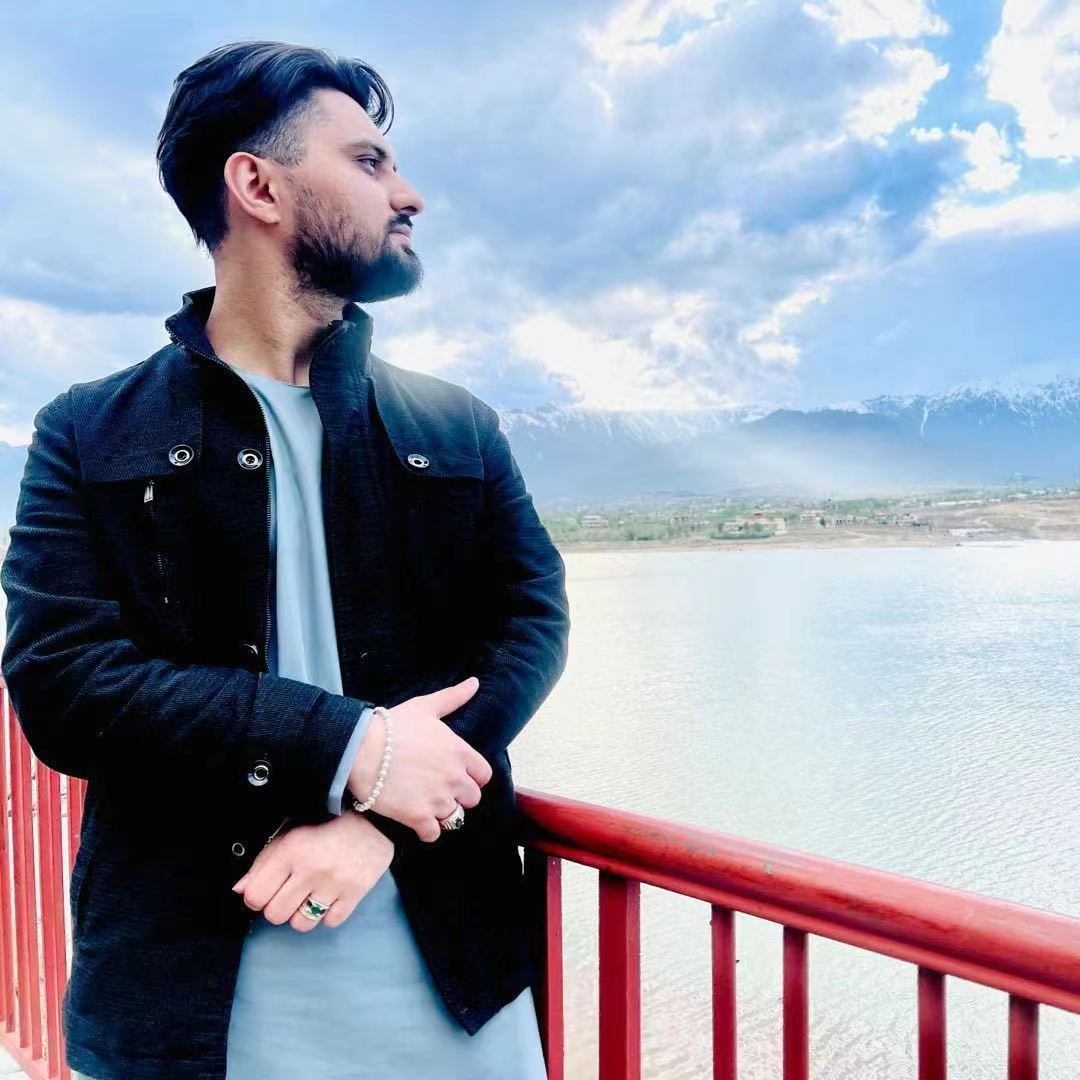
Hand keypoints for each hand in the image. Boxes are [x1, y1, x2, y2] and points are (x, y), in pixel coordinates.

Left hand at [231, 810, 393, 931]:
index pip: (255, 896)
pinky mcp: (356, 892)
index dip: (256, 897)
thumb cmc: (324, 825)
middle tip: (288, 892)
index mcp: (291, 851)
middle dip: (277, 907)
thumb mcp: (289, 835)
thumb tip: (240, 890)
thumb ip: (262, 862)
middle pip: (276, 914)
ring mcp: (335, 883)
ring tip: (309, 896)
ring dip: (301, 914)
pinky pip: (330, 922)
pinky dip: (327, 914)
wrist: (372, 819)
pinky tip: (329, 896)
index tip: (265, 891)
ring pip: (301, 924)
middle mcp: (311, 869)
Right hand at [348, 676, 492, 842]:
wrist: (359, 750)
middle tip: (439, 789)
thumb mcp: (426, 707)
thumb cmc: (392, 726)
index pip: (483, 775)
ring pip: (455, 818)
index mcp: (459, 752)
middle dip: (458, 796)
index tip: (457, 775)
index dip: (472, 777)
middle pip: (472, 799)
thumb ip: (454, 697)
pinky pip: (434, 834)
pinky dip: (427, 831)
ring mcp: (437, 800)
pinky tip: (417, 820)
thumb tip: (474, 682)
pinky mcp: (418, 818)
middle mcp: (454, 778)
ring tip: (427, 803)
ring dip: (443, 813)